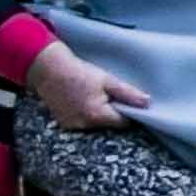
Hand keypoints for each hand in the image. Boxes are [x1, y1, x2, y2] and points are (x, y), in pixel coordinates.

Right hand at [24, 40, 152, 132]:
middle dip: (113, 113)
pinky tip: (82, 101)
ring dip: (99, 114)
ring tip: (93, 96)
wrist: (48, 69)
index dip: (129, 113)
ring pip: (96, 125)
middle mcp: (84, 125)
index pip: (123, 123)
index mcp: (96, 115)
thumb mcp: (107, 80)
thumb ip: (128, 93)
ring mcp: (72, 126)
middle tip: (108, 96)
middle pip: (109, 125)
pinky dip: (86, 115)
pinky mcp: (64, 124)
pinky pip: (83, 123)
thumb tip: (148, 103)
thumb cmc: (78, 72)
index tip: (128, 103)